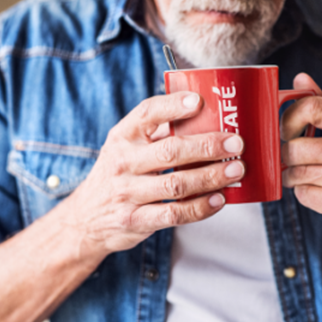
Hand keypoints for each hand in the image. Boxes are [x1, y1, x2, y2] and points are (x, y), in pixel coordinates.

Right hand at [63, 92, 244, 255]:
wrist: (86, 218)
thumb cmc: (116, 175)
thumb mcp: (125, 147)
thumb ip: (155, 133)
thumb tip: (203, 116)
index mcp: (122, 137)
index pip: (147, 114)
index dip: (174, 106)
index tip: (200, 101)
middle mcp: (123, 162)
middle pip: (170, 151)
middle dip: (207, 146)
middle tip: (236, 143)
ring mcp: (128, 193)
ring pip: (177, 184)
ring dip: (211, 177)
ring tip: (236, 170)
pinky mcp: (136, 220)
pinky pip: (175, 214)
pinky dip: (201, 207)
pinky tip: (219, 199)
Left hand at [281, 73, 321, 239]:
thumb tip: (300, 78)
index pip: (312, 108)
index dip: (288, 119)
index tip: (285, 131)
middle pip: (297, 147)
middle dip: (285, 156)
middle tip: (288, 159)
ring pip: (297, 173)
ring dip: (291, 177)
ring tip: (301, 176)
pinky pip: (305, 195)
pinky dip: (303, 194)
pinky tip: (318, 192)